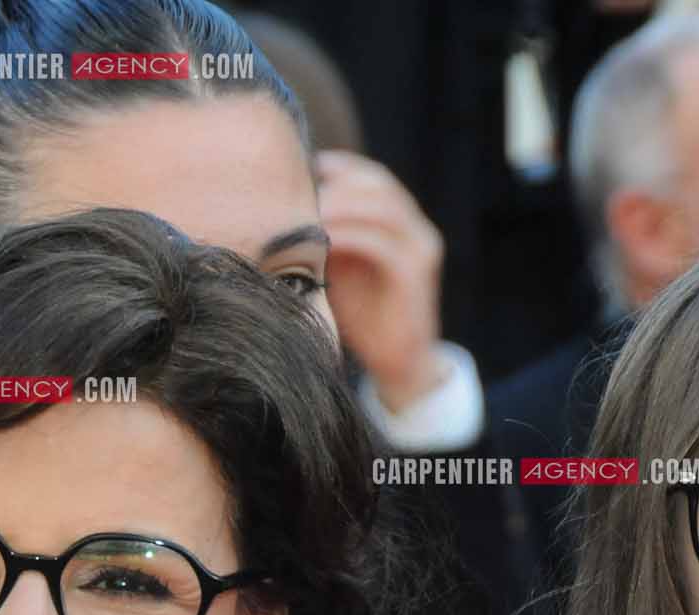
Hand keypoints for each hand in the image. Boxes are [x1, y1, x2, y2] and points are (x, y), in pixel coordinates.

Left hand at [315, 148, 448, 409]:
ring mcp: (420, 248)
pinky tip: (321, 240)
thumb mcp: (339, 271)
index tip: (303, 166)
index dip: (341, 167)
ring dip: (341, 204)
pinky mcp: (416, 274)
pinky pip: (381, 243)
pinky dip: (349, 236)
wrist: (399, 365)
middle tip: (298, 187)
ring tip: (306, 210)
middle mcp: (415, 229)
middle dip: (338, 181)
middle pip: (378, 183)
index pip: (373, 178)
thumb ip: (323, 242)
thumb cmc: (363, 318)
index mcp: (400, 224)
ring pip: (382, 206)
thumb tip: (277, 217)